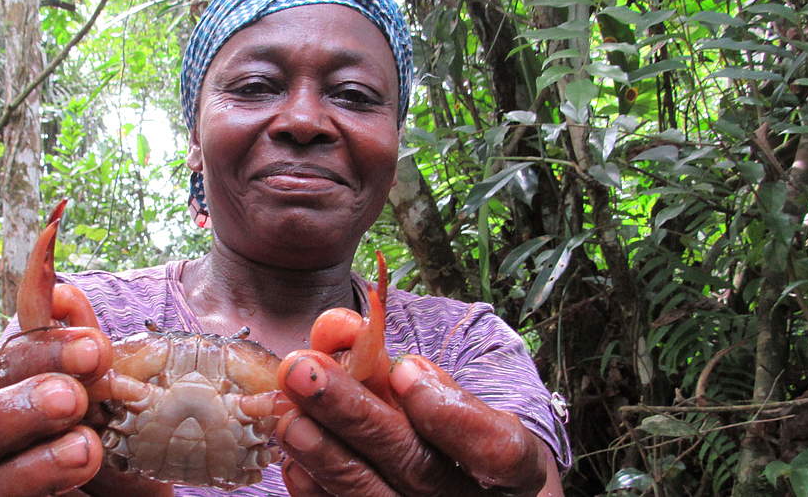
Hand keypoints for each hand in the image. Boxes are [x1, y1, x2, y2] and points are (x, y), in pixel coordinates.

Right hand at [0, 324, 170, 495]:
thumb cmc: (117, 461)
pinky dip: (39, 493)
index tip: (91, 345)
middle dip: (6, 414)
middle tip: (73, 398)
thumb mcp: (111, 409)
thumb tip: (61, 294)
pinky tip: (82, 478)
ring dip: (26, 468)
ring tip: (87, 449)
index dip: (29, 356)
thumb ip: (85, 360)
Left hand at [275, 351, 561, 495]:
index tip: (406, 370)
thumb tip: (338, 328)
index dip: (454, 415)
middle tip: (304, 373)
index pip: (499, 451)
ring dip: (326, 455)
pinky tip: (294, 459)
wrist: (453, 492)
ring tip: (289, 415)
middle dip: (356, 416)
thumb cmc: (447, 436)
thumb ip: (390, 359)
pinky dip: (318, 492)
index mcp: (518, 470)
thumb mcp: (439, 394)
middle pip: (420, 470)